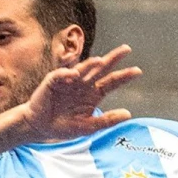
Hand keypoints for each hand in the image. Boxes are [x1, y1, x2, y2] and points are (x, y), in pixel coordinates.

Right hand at [22, 45, 142, 140]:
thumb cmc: (64, 126)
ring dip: (91, 64)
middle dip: (113, 58)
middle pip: (101, 68)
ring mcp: (69, 81)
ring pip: (82, 69)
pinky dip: (67, 74)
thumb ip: (107, 120)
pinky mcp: (53, 81)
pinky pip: (61, 75)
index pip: (112, 81)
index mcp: (94, 93)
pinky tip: (75, 75)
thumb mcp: (88, 127)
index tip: (138, 71)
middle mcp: (84, 83)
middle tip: (127, 49)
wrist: (40, 128)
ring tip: (100, 61)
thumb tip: (128, 114)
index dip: (124, 76)